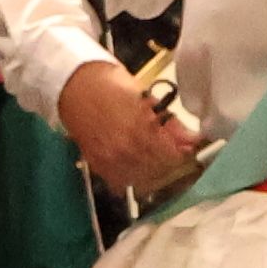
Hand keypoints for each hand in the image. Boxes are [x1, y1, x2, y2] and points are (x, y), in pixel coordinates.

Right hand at [60, 72, 202, 203]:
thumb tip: (194, 140)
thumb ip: (171, 124)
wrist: (72, 85)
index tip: (190, 149)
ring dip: (154, 172)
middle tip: (175, 153)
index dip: (186, 155)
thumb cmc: (111, 85)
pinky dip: (133, 178)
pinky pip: (121, 182)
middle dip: (172, 164)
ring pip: (142, 180)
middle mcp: (125, 150)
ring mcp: (109, 160)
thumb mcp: (146, 99)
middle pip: (160, 171)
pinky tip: (136, 166)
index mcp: (141, 130)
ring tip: (157, 159)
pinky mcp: (97, 165)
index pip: (174, 157)